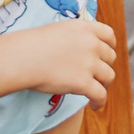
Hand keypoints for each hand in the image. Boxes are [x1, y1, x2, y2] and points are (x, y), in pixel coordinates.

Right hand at [2, 17, 116, 107]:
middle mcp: (91, 44)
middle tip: (96, 75)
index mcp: (85, 28)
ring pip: (109, 76)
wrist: (23, 57)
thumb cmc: (32, 45)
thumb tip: (80, 49)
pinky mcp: (84, 82)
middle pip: (110, 57)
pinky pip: (101, 95)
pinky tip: (95, 106)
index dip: (110, 46)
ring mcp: (89, 63)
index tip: (105, 54)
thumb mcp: (59, 30)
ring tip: (97, 92)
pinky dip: (100, 102)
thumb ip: (75, 37)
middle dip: (104, 66)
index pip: (109, 35)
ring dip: (104, 85)